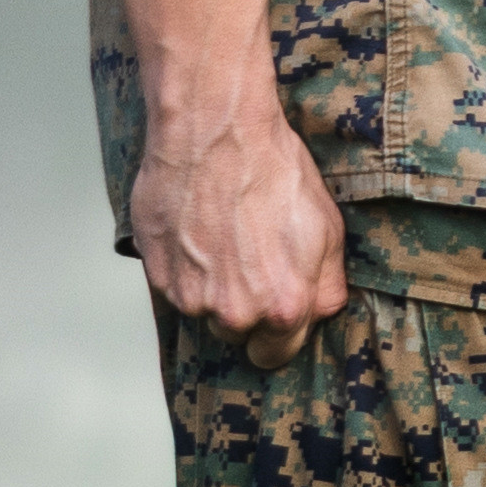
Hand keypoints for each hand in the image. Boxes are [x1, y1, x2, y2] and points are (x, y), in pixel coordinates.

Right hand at [131, 81, 350, 344]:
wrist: (215, 131)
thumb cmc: (272, 171)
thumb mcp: (327, 228)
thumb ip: (326, 285)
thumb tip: (319, 311)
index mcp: (283, 307)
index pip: (275, 355)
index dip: (276, 333)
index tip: (271, 313)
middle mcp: (234, 311)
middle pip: (236, 333)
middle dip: (243, 306)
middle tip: (246, 260)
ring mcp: (191, 295)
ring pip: (201, 310)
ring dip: (209, 286)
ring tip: (220, 238)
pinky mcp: (158, 274)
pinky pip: (173, 286)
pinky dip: (182, 267)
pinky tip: (196, 230)